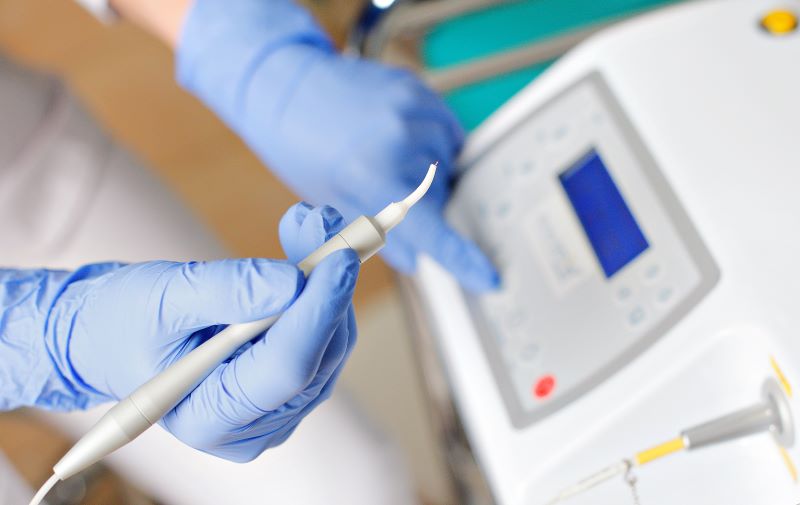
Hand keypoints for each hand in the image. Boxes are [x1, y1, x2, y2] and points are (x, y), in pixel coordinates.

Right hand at [46, 203, 357, 461]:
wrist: (116, 338)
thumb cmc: (126, 321)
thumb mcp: (163, 297)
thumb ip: (226, 291)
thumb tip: (294, 282)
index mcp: (210, 418)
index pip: (287, 369)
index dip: (317, 312)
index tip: (340, 258)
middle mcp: (254, 426)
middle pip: (319, 356)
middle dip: (327, 284)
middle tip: (320, 222)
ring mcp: (277, 410)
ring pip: (330, 343)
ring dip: (327, 279)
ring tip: (308, 226)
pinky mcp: (290, 387)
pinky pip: (324, 337)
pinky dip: (322, 290)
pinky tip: (307, 253)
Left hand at [176, 0, 498, 291]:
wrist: (285, 87)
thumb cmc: (300, 149)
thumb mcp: (331, 203)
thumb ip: (377, 237)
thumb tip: (418, 260)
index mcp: (370, 174)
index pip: (428, 227)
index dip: (461, 257)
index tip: (489, 277)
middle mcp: (398, 138)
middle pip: (441, 193)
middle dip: (422, 202)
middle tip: (384, 187)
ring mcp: (411, 107)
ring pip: (447, 161)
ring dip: (429, 170)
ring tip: (387, 158)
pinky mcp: (418, 88)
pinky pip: (446, 129)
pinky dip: (433, 141)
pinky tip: (400, 139)